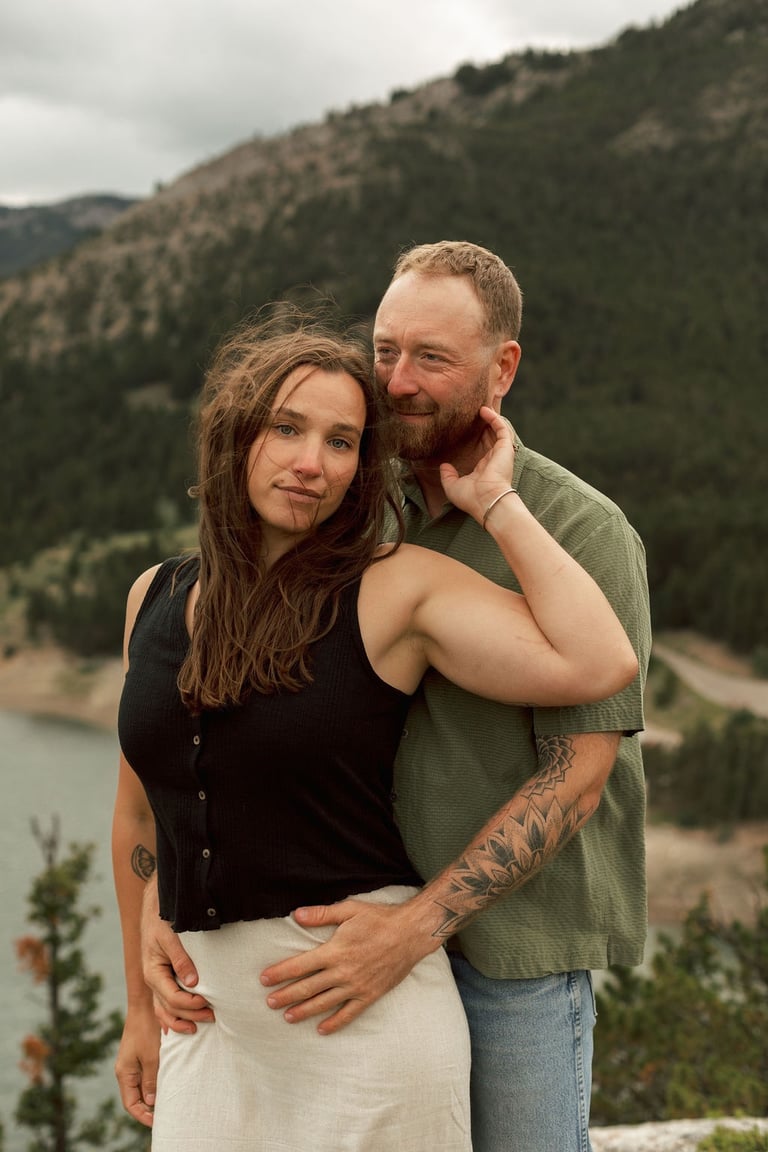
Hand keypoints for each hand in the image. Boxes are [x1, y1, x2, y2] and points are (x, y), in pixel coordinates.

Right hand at [114, 1003, 159, 1127]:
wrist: (145, 1004)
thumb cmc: (147, 1029)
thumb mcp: (151, 1056)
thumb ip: (151, 1080)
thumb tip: (152, 1102)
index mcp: (125, 1073)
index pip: (131, 1104)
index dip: (143, 1116)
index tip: (158, 1122)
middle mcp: (127, 1070)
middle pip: (137, 1097)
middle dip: (150, 1108)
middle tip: (168, 1114)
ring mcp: (134, 1062)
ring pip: (144, 1086)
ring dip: (155, 1094)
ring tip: (171, 1101)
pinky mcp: (142, 1054)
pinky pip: (148, 1074)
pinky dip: (157, 1081)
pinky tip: (170, 1082)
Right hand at [141, 887, 214, 1033]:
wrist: (154, 907)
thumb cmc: (162, 920)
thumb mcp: (170, 937)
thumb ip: (181, 959)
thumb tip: (192, 983)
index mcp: (153, 972)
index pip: (172, 997)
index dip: (190, 1003)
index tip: (208, 1002)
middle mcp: (152, 980)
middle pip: (170, 1007)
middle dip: (191, 1014)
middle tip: (213, 1016)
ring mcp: (155, 981)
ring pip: (164, 1010)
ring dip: (180, 1020)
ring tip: (198, 1027)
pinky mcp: (161, 978)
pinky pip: (162, 1004)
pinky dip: (170, 1017)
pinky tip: (181, 1025)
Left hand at [259, 898, 438, 1034]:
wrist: (410, 934)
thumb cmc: (379, 919)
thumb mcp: (350, 910)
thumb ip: (322, 914)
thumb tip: (296, 914)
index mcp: (335, 951)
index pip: (300, 965)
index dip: (280, 972)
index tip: (264, 979)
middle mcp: (343, 972)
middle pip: (308, 987)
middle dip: (285, 995)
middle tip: (268, 1003)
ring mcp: (356, 986)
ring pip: (324, 1003)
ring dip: (303, 1011)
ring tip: (286, 1017)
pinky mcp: (369, 995)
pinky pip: (349, 1014)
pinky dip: (334, 1023)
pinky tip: (322, 1029)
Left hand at [440, 406, 515, 520]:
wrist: (487, 501)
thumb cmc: (472, 498)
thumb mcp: (453, 487)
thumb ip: (447, 476)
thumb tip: (444, 466)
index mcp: (484, 469)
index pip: (481, 449)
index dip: (474, 437)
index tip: (464, 428)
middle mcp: (494, 459)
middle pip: (489, 436)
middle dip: (482, 424)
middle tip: (472, 413)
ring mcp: (501, 453)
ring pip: (497, 430)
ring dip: (490, 418)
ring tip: (479, 407)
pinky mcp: (505, 448)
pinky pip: (502, 428)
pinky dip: (494, 418)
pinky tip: (484, 410)